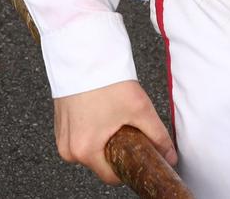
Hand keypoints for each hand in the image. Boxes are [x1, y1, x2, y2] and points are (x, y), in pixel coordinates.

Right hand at [53, 81, 175, 184]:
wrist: (83, 53)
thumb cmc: (106, 79)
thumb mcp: (139, 109)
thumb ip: (157, 137)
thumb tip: (169, 156)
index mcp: (85, 150)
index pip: (111, 176)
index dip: (129, 168)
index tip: (138, 155)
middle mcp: (68, 147)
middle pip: (100, 162)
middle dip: (116, 150)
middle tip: (126, 127)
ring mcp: (61, 136)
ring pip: (90, 149)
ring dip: (103, 140)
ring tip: (112, 116)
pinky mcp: (59, 123)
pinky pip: (79, 136)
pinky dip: (92, 129)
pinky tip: (100, 112)